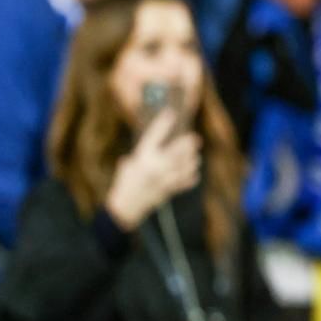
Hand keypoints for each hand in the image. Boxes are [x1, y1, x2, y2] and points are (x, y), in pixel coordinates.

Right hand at [104, 110, 201, 229]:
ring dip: (192, 160)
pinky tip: (193, 172)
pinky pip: (186, 182)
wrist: (126, 206)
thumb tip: (148, 146)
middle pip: (177, 151)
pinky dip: (191, 177)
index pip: (154, 136)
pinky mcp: (170, 189)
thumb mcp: (127, 165)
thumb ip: (139, 155)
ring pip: (186, 166)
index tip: (171, 113)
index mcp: (143, 158)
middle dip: (188, 143)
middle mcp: (155, 167)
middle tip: (195, 138)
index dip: (163, 123)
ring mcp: (165, 179)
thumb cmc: (124, 183)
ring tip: (195, 156)